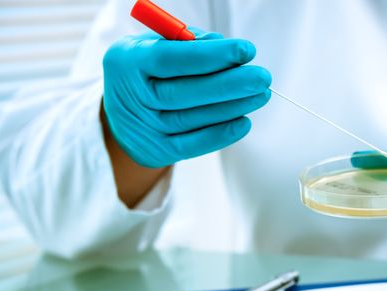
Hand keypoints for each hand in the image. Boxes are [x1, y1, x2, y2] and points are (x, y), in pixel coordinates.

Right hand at [102, 28, 270, 167]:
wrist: (124, 110)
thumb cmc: (150, 68)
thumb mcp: (159, 44)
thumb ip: (190, 43)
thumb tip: (229, 52)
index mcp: (126, 60)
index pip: (170, 58)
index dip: (211, 55)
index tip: (246, 51)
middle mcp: (129, 96)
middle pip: (183, 93)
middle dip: (229, 84)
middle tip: (262, 78)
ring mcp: (142, 127)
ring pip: (192, 119)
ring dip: (232, 107)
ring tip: (260, 95)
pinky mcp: (156, 151)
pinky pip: (192, 145)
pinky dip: (220, 134)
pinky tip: (244, 122)